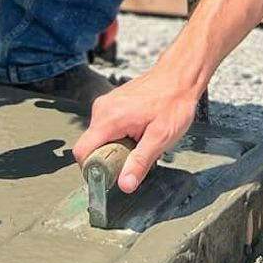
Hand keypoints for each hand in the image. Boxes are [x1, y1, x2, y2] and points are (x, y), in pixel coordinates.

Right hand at [71, 63, 201, 193]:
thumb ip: (140, 162)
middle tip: (134, 157)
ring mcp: (106, 104)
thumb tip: (124, 185)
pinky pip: (107, 127)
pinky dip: (119, 135)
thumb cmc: (173, 102)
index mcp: (109, 118)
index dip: (92, 170)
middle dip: (109, 158)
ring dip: (116, 146)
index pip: (82, 152)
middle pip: (91, 146)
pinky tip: (139, 131)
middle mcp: (102, 109)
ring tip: (140, 141)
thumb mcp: (160, 138)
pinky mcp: (112, 103)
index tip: (111, 176)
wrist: (179, 77)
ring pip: (99, 137)